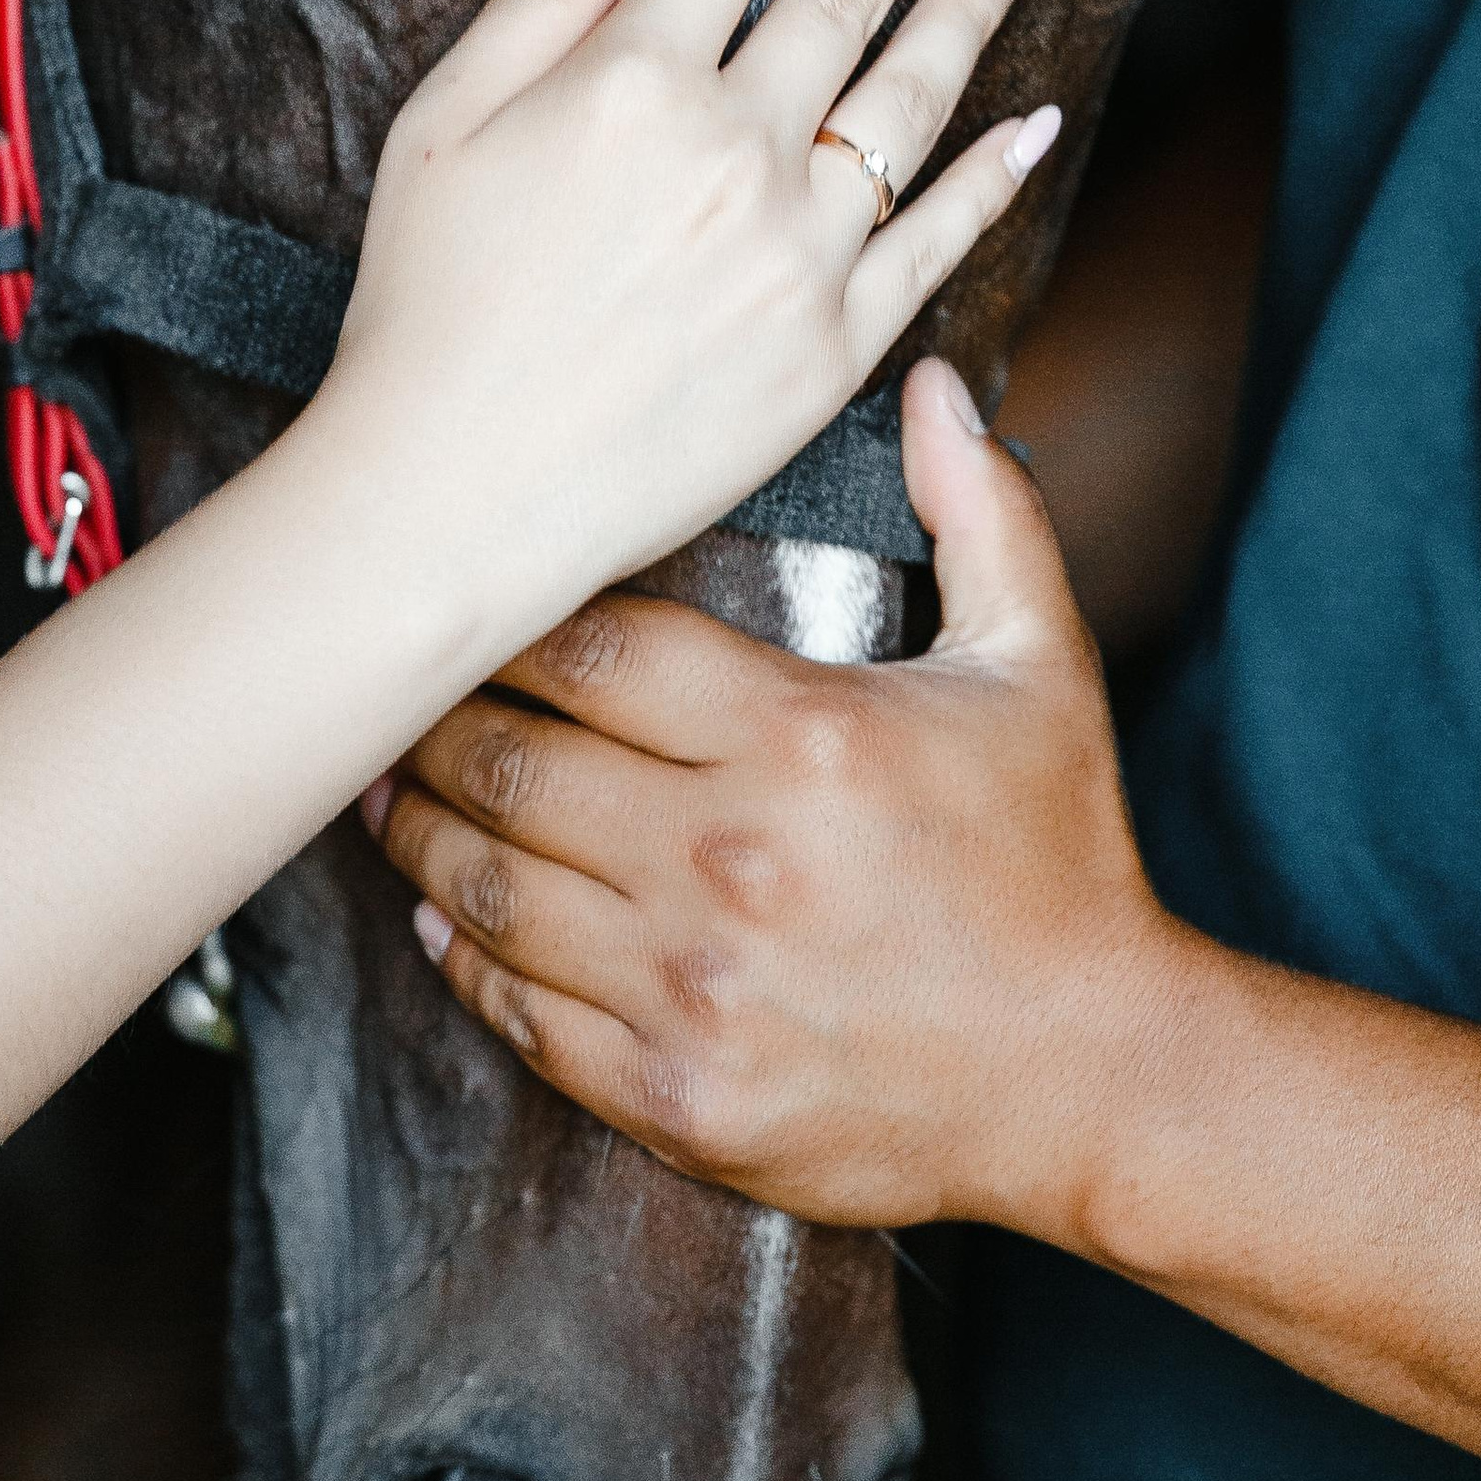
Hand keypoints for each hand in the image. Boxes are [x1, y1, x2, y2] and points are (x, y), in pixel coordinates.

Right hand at [322, 0, 1062, 624]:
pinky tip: (1037, 117)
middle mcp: (734, 150)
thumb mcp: (443, 122)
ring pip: (913, 96)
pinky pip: (938, 240)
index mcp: (634, 81)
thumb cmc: (429, 310)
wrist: (454, 496)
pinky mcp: (833, 345)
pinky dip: (994, 173)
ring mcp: (798, 250)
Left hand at [370, 357, 1179, 1238]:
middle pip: (511, 764)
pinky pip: (526, 1016)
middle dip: (428, 726)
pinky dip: (466, 961)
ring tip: (384, 794)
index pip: (589, 649)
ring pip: (490, 892)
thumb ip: (980, 513)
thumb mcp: (1041, 666)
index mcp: (799, 738)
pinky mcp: (678, 1095)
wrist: (1097, 1079)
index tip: (469, 606)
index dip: (508, 623)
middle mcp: (728, 860)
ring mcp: (694, 988)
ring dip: (419, 836)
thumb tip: (932, 384)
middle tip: (385, 699)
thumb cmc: (1061, 861)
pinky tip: (443, 918)